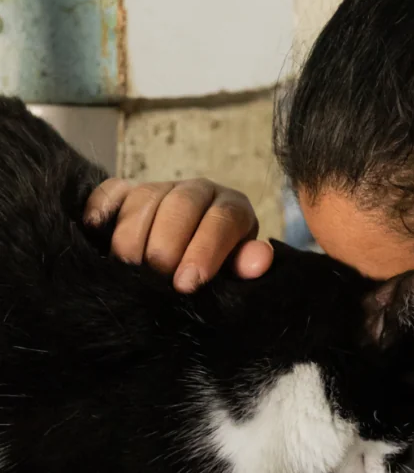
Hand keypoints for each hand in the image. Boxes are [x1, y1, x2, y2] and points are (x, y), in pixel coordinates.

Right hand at [85, 178, 273, 291]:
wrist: (192, 260)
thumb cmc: (218, 271)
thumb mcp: (236, 272)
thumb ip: (246, 266)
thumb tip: (259, 261)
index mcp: (233, 209)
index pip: (223, 220)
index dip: (204, 251)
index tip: (186, 284)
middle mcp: (199, 191)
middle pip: (180, 205)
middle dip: (165, 244)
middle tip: (155, 278)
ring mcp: (162, 188)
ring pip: (145, 198)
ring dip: (132, 235)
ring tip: (128, 268)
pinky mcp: (129, 190)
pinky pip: (111, 189)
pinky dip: (101, 206)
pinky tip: (96, 228)